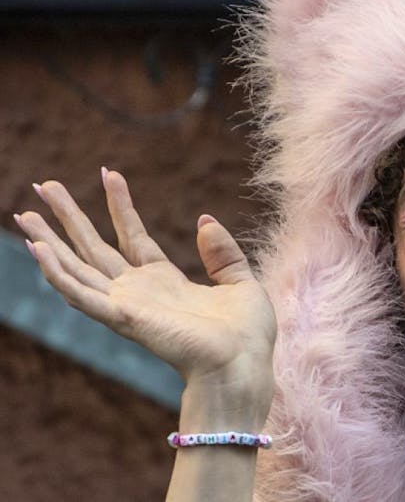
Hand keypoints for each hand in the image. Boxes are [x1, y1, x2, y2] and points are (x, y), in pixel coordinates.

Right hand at [14, 169, 276, 421]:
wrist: (243, 365)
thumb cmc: (246, 335)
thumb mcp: (241, 282)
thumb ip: (222, 253)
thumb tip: (204, 220)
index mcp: (166, 282)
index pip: (133, 236)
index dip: (119, 205)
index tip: (108, 173)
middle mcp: (140, 292)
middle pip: (95, 247)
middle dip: (69, 217)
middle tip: (45, 185)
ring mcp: (127, 305)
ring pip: (77, 267)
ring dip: (50, 240)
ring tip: (25, 213)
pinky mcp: (123, 318)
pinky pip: (81, 294)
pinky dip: (57, 273)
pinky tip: (38, 249)